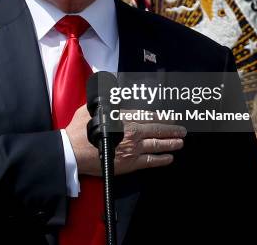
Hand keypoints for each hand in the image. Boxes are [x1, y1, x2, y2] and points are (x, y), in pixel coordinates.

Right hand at [65, 105, 185, 175]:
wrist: (74, 152)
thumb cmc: (80, 130)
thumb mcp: (91, 109)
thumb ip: (105, 101)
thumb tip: (112, 92)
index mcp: (123, 117)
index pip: (147, 115)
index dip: (160, 116)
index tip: (169, 116)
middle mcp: (132, 132)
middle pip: (157, 129)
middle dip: (171, 129)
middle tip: (182, 129)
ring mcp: (133, 148)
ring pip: (157, 144)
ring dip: (171, 142)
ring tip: (180, 142)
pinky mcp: (130, 163)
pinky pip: (151, 161)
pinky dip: (162, 159)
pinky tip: (169, 157)